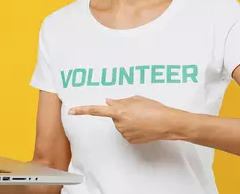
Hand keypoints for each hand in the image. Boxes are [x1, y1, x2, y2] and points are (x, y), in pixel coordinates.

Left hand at [68, 95, 189, 143]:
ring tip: (143, 117)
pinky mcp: (130, 141)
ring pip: (121, 125)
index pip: (96, 110)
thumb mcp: (136, 99)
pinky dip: (133, 129)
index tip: (72, 111)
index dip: (83, 110)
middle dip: (122, 112)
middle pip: (114, 116)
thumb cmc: (154, 108)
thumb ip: (120, 101)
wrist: (167, 123)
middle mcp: (119, 124)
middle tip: (137, 110)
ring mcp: (124, 134)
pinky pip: (127, 132)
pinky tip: (144, 126)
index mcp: (119, 111)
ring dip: (128, 120)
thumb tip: (108, 102)